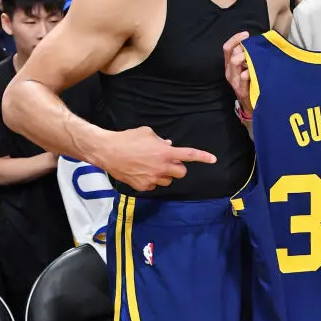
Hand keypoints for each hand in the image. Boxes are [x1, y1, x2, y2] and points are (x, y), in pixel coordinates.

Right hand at [98, 127, 215, 191]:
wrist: (108, 151)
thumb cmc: (127, 139)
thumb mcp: (147, 133)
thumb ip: (160, 141)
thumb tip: (167, 145)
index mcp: (165, 153)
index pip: (189, 155)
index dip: (203, 157)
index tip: (213, 159)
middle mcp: (162, 167)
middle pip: (181, 173)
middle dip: (177, 168)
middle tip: (168, 162)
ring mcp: (153, 179)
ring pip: (169, 181)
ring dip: (165, 175)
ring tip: (152, 167)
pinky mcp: (144, 186)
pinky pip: (154, 185)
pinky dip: (152, 180)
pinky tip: (141, 172)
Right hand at [224, 31, 251, 112]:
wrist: (251, 105)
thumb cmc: (250, 84)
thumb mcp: (247, 68)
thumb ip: (247, 57)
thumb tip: (254, 43)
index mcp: (230, 65)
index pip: (227, 48)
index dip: (235, 39)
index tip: (246, 34)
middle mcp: (229, 72)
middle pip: (231, 54)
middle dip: (243, 49)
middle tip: (253, 50)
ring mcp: (234, 81)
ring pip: (234, 63)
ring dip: (245, 58)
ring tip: (253, 58)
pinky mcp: (240, 89)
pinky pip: (242, 78)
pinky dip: (247, 73)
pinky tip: (252, 71)